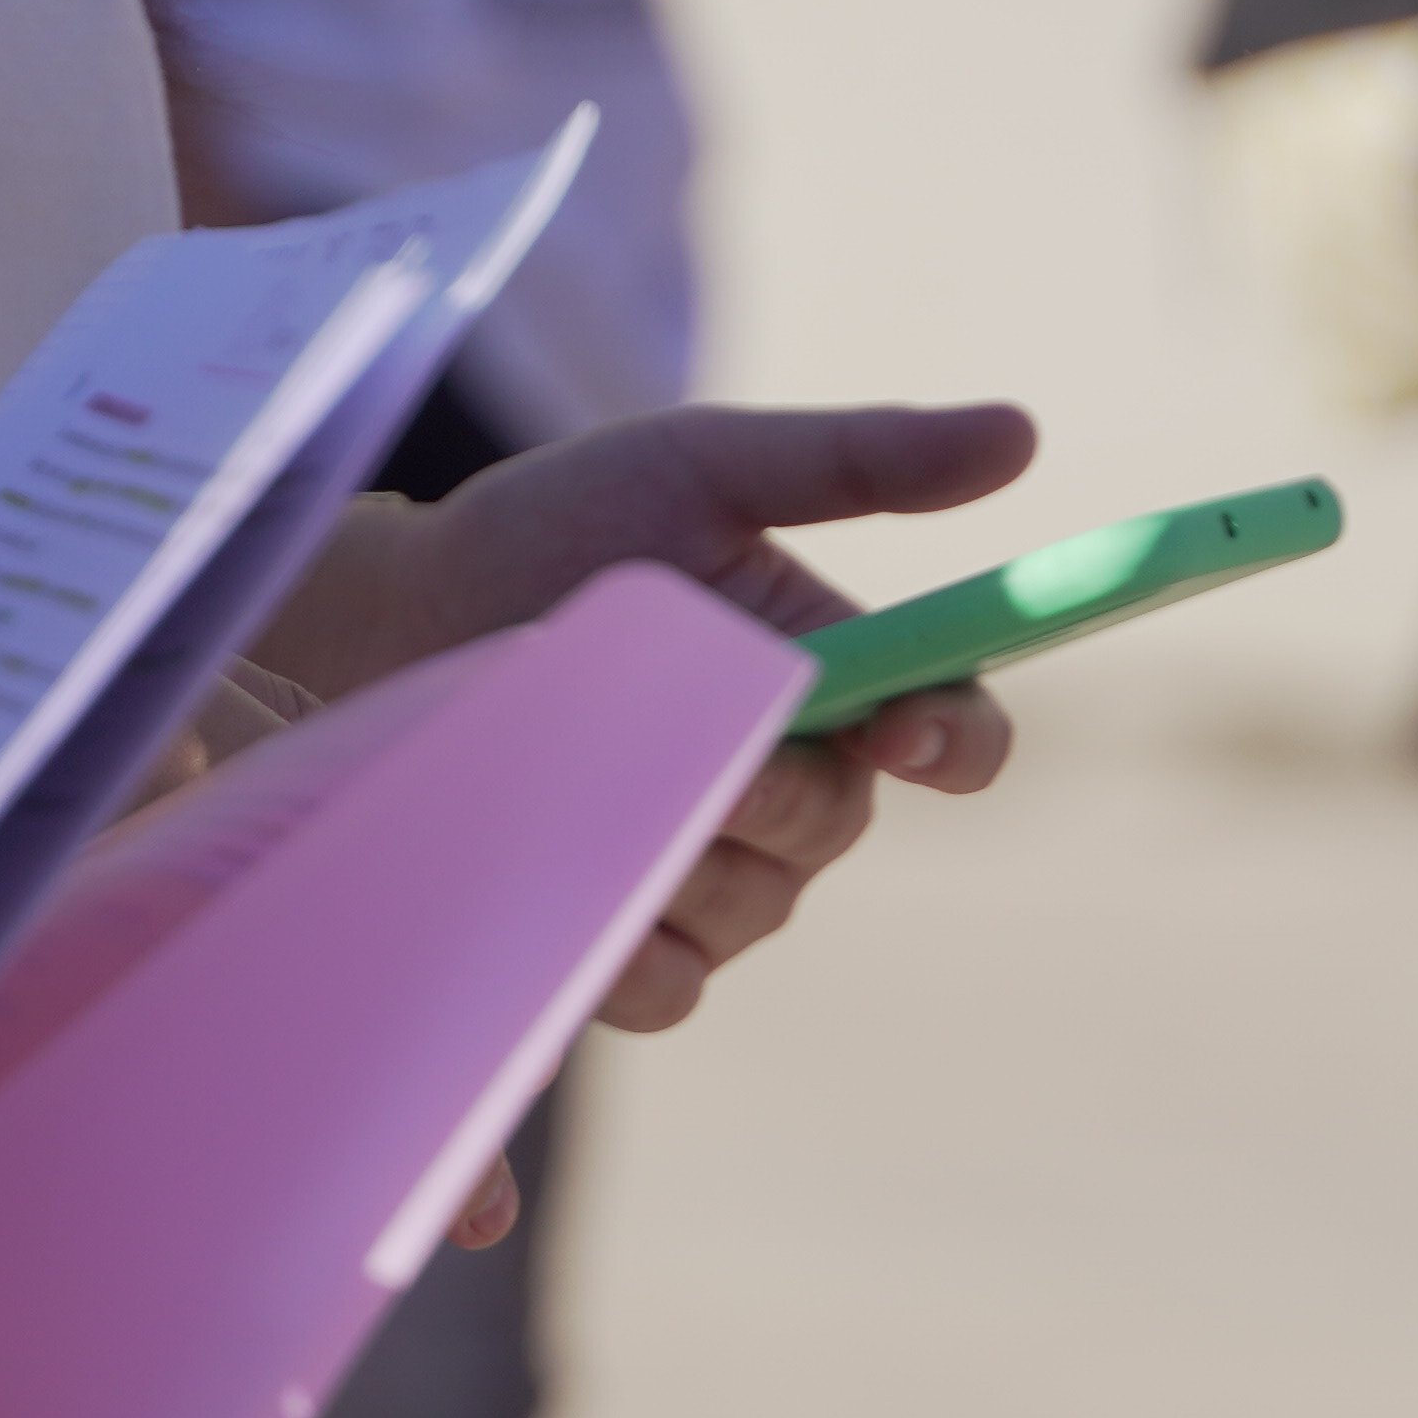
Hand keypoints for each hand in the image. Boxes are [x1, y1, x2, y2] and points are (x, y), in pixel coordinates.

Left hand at [259, 400, 1037, 1029]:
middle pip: (838, 827)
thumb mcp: (702, 467)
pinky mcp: (623, 951)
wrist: (394, 612)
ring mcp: (710, 882)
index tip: (906, 728)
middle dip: (775, 786)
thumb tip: (1022, 434)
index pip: (954, 735)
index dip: (956, 744)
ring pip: (751, 907)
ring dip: (679, 846)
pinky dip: (624, 943)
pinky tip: (560, 878)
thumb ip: (857, 461)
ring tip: (583, 773)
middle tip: (704, 742)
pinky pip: (665, 983)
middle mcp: (789, 793)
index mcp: (837, 681)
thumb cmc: (554, 529)